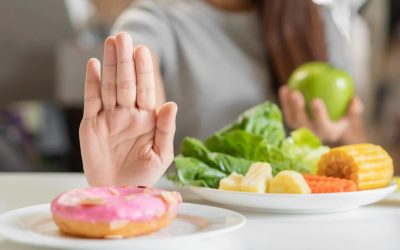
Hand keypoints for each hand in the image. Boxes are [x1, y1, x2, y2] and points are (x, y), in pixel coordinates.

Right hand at [79, 32, 176, 186]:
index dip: (143, 71)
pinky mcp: (91, 124)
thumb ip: (166, 129)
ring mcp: (109, 117)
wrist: (118, 191)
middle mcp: (128, 114)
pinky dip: (91, 83)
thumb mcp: (161, 155)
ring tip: (110, 43)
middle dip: (125, 61)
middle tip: (123, 37)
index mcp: (146, 119)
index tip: (143, 51)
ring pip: (109, 86)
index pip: (145, 90)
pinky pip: (91, 100)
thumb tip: (172, 104)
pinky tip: (94, 65)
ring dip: (110, 65)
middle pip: (125, 83)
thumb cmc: (143, 175)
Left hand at [279, 85, 364, 143]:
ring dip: (288, 105)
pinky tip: (284, 88)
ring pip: (292, 119)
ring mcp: (301, 130)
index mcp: (329, 133)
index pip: (323, 125)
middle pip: (303, 123)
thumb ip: (355, 108)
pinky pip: (287, 112)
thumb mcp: (352, 113)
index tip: (316, 99)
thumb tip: (354, 99)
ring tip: (288, 89)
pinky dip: (284, 101)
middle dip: (298, 109)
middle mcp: (313, 134)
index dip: (319, 114)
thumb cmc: (342, 114)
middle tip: (296, 93)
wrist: (329, 121)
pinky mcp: (293, 124)